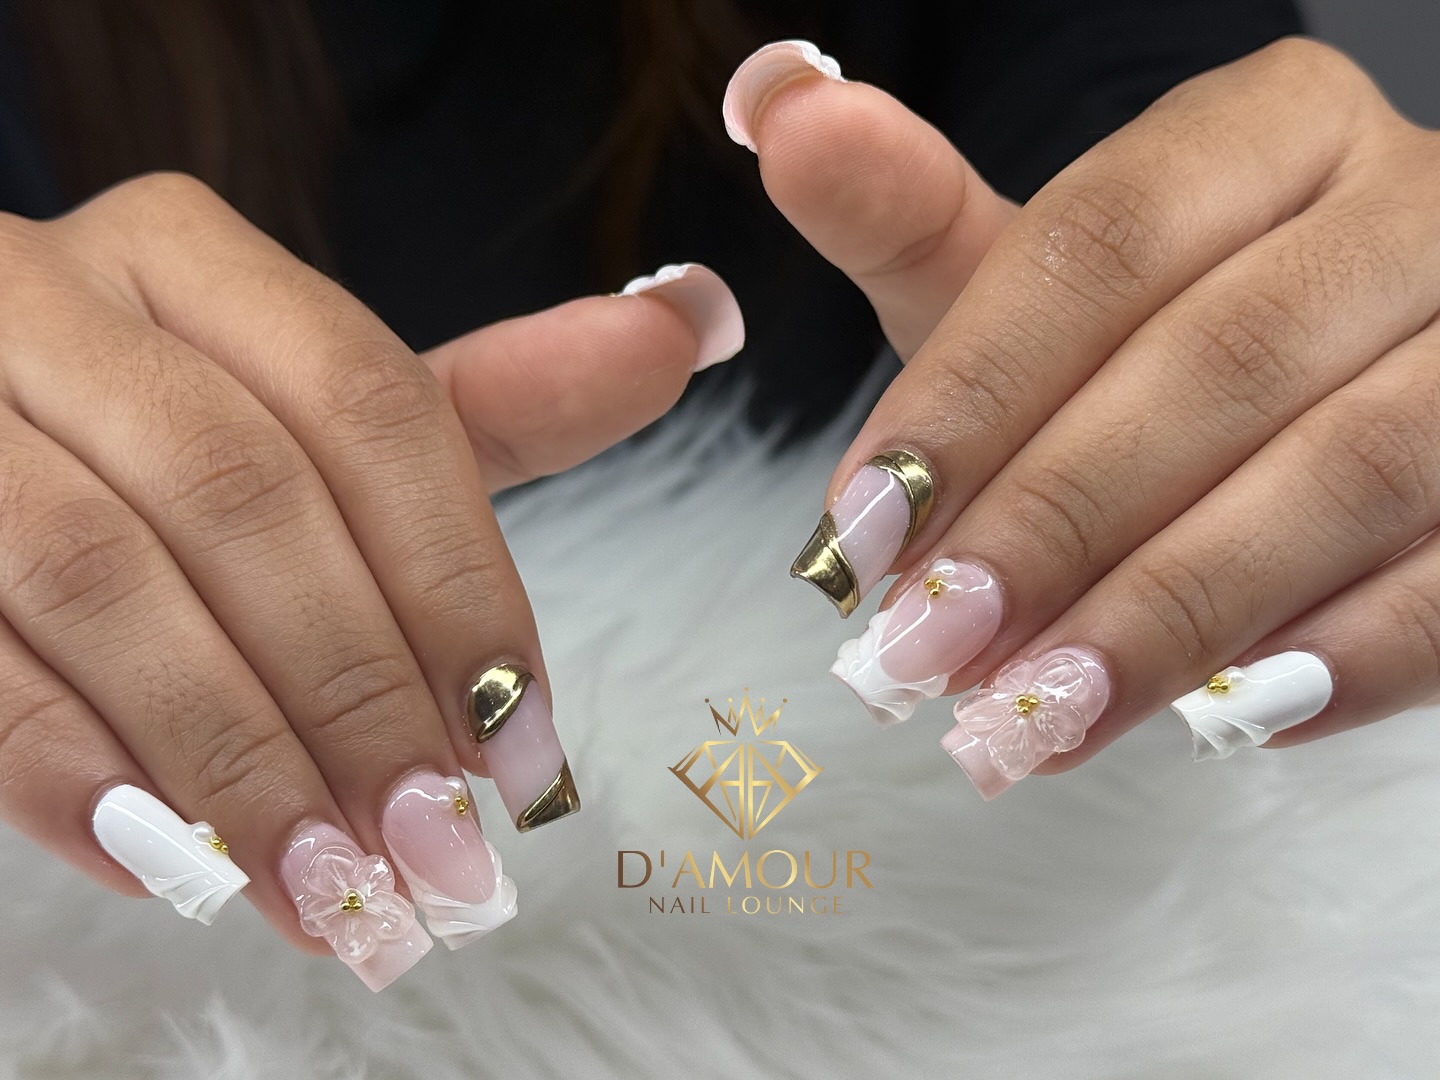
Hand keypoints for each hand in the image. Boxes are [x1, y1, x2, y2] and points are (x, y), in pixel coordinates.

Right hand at [0, 172, 741, 984]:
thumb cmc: (156, 449)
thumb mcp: (312, 421)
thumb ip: (490, 400)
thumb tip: (696, 324)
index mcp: (190, 258)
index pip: (368, 407)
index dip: (461, 586)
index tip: (526, 749)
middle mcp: (49, 294)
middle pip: (244, 493)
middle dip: (358, 692)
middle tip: (436, 853)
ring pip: (101, 573)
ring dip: (234, 754)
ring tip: (330, 890)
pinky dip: (68, 765)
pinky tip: (172, 861)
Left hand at [726, 38, 1439, 794]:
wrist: (1353, 381)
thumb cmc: (1162, 335)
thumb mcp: (1039, 278)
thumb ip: (914, 214)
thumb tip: (776, 106)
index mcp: (1269, 132)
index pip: (1101, 243)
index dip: (971, 395)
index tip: (859, 530)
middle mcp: (1409, 210)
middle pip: (1216, 362)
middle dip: (1054, 524)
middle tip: (928, 650)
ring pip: (1344, 473)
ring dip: (1170, 614)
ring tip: (1034, 716)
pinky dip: (1336, 662)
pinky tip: (1213, 722)